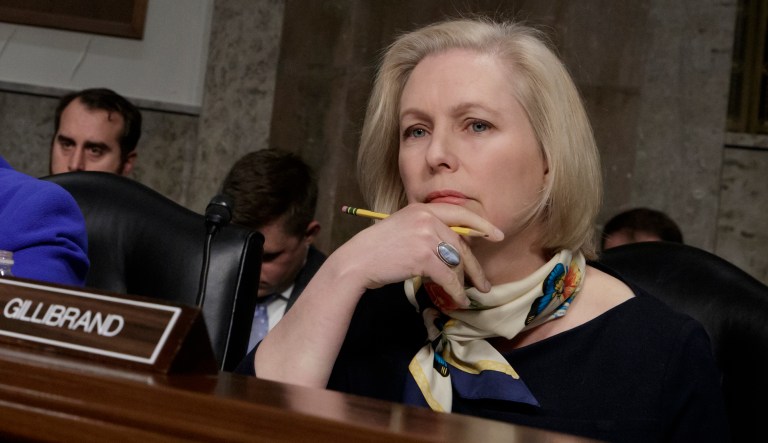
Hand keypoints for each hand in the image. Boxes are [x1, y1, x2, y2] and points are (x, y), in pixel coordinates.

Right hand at [333, 203, 502, 307]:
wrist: (357, 261)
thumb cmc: (377, 249)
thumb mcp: (403, 227)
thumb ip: (427, 229)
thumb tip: (454, 246)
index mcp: (422, 209)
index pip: (460, 213)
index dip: (482, 225)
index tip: (497, 235)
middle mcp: (427, 218)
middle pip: (461, 243)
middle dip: (474, 267)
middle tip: (484, 283)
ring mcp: (426, 236)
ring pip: (456, 262)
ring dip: (465, 282)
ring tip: (470, 295)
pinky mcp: (424, 257)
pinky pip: (449, 277)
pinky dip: (456, 291)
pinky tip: (459, 299)